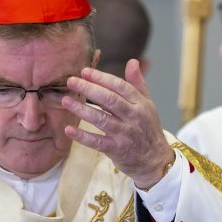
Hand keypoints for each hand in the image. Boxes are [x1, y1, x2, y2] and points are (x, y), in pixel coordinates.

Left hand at [63, 59, 174, 188]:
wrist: (155, 160)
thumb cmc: (148, 129)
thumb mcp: (148, 105)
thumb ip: (138, 83)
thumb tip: (132, 61)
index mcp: (140, 104)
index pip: (120, 86)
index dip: (101, 78)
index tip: (85, 71)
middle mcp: (133, 117)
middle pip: (109, 100)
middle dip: (89, 89)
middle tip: (71, 81)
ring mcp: (124, 134)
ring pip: (101, 119)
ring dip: (82, 109)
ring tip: (66, 101)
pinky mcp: (116, 149)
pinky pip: (97, 142)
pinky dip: (82, 136)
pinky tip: (68, 129)